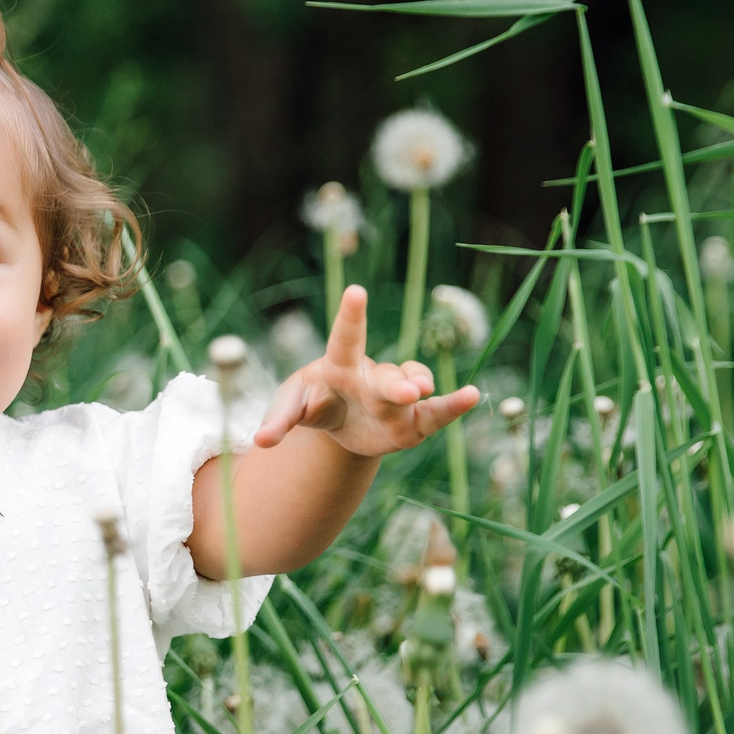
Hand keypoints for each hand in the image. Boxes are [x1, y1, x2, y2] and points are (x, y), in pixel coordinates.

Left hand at [252, 285, 479, 455]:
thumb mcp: (293, 406)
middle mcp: (373, 377)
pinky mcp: (414, 423)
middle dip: (397, 383)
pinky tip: (472, 396)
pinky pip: (437, 414)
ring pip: (411, 390)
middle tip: (409, 389)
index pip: (344, 339)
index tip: (356, 291)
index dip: (350, 317)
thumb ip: (279, 419)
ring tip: (421, 394)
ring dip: (418, 391)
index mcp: (339, 366)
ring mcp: (396, 398)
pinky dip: (453, 406)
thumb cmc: (315, 402)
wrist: (342, 425)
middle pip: (385, 377)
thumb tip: (261, 441)